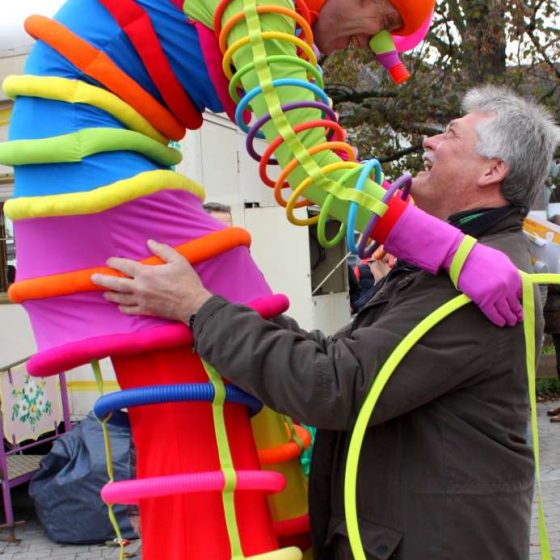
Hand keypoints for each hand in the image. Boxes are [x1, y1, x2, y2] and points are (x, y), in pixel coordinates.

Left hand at [90, 240, 211, 322]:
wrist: (193, 305)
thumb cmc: (187, 282)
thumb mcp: (178, 261)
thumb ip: (163, 250)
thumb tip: (150, 242)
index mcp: (146, 273)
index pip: (124, 266)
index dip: (114, 262)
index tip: (110, 261)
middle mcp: (140, 288)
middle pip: (115, 283)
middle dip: (102, 280)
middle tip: (93, 279)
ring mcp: (141, 301)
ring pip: (119, 298)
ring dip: (110, 294)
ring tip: (105, 292)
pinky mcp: (146, 311)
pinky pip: (128, 310)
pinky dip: (122, 307)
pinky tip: (120, 305)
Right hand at [457, 242, 522, 327]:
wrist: (463, 257)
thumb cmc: (480, 256)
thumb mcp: (502, 260)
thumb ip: (510, 272)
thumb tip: (512, 282)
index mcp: (514, 276)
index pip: (521, 293)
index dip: (520, 300)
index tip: (519, 305)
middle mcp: (507, 286)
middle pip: (514, 303)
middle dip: (516, 312)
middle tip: (518, 318)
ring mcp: (496, 294)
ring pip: (505, 310)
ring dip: (509, 318)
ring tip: (510, 323)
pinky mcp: (483, 299)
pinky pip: (492, 313)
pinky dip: (497, 319)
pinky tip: (501, 323)